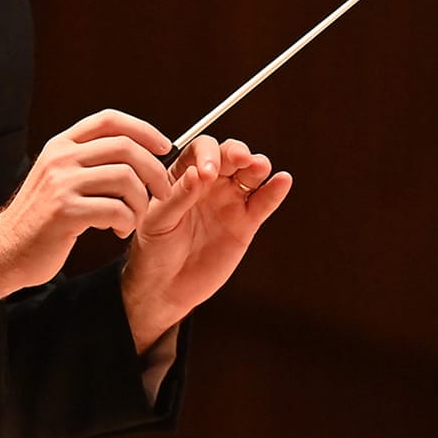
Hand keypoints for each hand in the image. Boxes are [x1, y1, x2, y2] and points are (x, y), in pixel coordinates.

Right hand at [0, 110, 172, 296]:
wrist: (7, 250)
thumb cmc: (42, 218)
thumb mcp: (59, 177)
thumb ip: (89, 161)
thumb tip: (139, 153)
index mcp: (61, 145)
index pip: (109, 120)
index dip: (143, 129)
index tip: (165, 147)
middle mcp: (60, 158)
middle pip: (125, 148)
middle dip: (154, 170)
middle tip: (162, 191)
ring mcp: (61, 183)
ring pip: (126, 179)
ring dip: (140, 202)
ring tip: (131, 218)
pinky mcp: (65, 211)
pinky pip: (116, 209)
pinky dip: (126, 221)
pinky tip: (116, 230)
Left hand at [120, 135, 292, 351]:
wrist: (166, 287)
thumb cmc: (154, 250)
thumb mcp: (158, 221)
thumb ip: (179, 196)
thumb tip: (198, 173)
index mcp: (184, 176)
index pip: (200, 150)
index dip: (207, 154)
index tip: (207, 172)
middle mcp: (210, 184)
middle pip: (230, 156)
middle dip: (237, 152)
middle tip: (240, 159)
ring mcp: (230, 202)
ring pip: (250, 174)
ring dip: (258, 165)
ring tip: (259, 167)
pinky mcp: (246, 224)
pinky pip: (263, 203)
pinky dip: (275, 190)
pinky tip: (282, 180)